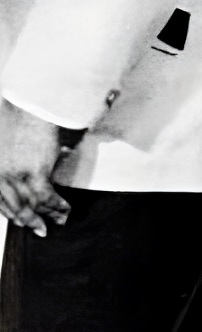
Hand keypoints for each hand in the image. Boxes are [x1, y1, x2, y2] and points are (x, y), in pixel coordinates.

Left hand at [0, 98, 73, 236]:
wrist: (31, 103)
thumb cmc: (19, 114)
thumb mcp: (5, 140)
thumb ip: (12, 158)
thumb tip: (31, 166)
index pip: (0, 202)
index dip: (12, 214)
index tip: (23, 220)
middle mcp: (1, 177)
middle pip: (14, 208)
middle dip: (28, 221)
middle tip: (40, 228)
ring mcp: (17, 177)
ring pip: (31, 206)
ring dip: (46, 217)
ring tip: (59, 221)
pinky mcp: (35, 173)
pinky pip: (46, 198)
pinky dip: (57, 207)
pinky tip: (65, 210)